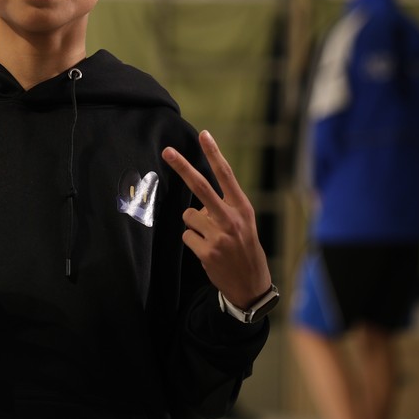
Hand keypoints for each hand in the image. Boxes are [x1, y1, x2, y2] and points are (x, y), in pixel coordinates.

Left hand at [163, 130, 272, 309]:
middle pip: (201, 187)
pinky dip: (193, 241)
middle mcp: (231, 218)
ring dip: (194, 225)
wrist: (251, 284)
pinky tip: (206, 251)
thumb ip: (225, 207)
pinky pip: (187, 236)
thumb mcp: (245, 223)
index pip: (226, 175)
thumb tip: (197, 201)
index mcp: (242, 208)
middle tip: (167, 151)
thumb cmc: (245, 248)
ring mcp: (219, 236)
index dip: (215, 154)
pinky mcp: (207, 252)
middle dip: (182, 167)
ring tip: (210, 238)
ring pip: (188, 217)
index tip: (204, 134)